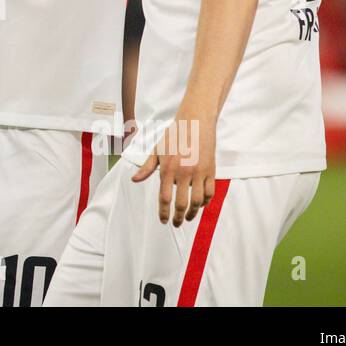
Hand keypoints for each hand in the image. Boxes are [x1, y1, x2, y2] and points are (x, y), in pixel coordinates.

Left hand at [132, 105, 216, 226]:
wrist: (195, 122)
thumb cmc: (174, 136)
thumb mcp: (157, 151)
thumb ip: (147, 168)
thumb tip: (135, 180)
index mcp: (168, 169)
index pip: (165, 198)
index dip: (164, 213)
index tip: (164, 221)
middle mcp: (183, 173)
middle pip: (181, 204)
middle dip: (178, 217)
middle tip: (176, 223)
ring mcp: (198, 172)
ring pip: (198, 201)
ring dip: (193, 213)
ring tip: (188, 217)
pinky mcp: (210, 171)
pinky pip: (209, 192)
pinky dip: (205, 202)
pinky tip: (201, 205)